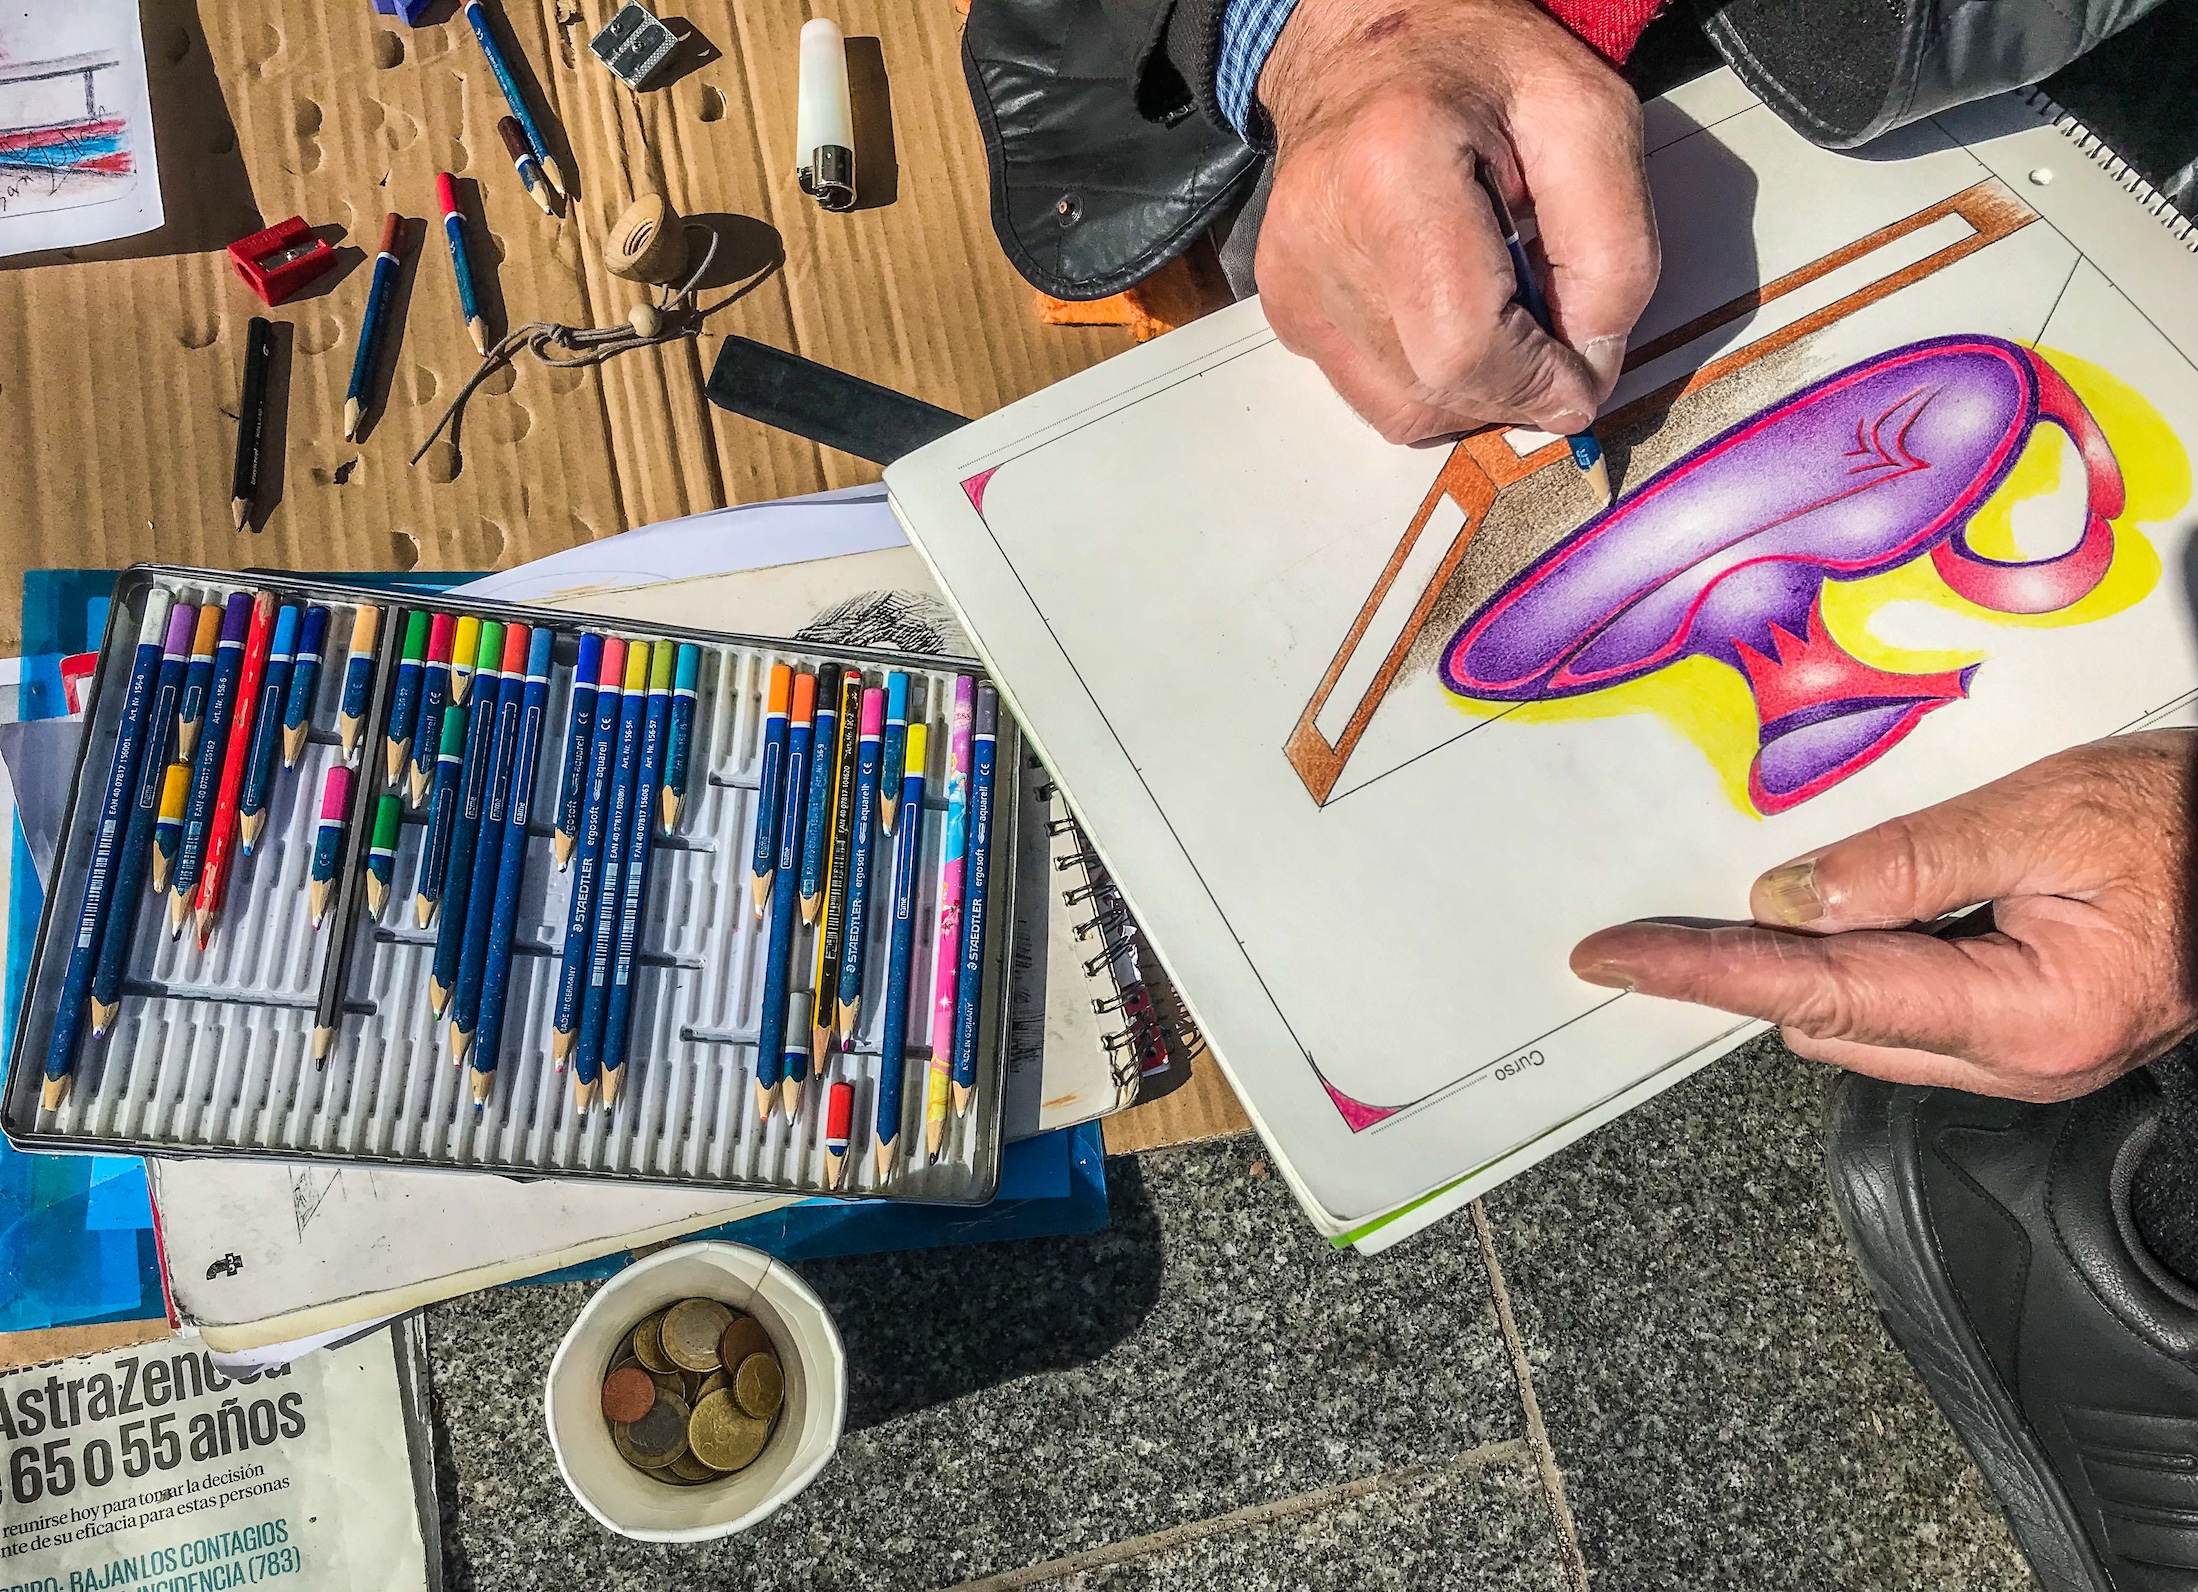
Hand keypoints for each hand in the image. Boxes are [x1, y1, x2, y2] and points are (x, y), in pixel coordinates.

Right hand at [1255, 0, 1658, 443]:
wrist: (1372, 41)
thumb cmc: (1477, 65)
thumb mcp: (1589, 120)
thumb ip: (1614, 252)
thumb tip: (1587, 371)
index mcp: (1393, 171)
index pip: (1464, 350)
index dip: (1536, 385)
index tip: (1580, 374)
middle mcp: (1322, 231)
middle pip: (1432, 390)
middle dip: (1511, 388)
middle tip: (1548, 330)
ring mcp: (1292, 276)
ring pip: (1402, 408)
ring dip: (1472, 386)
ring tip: (1494, 301)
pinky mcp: (1284, 305)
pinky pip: (1373, 391)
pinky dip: (1427, 373)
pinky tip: (1445, 304)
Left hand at [1569, 732, 2197, 1100]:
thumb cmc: (2190, 824)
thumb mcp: (2046, 816)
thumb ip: (1907, 864)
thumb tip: (1785, 901)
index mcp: (2025, 1014)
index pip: (1820, 995)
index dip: (1706, 974)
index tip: (1617, 959)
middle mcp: (2019, 1062)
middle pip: (1829, 1021)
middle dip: (1743, 970)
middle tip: (1658, 924)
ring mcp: (2025, 1060)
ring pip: (1863, 1023)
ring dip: (1807, 965)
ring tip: (1762, 905)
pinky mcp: (2029, 1038)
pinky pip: (1909, 1012)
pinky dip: (1863, 965)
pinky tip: (1853, 913)